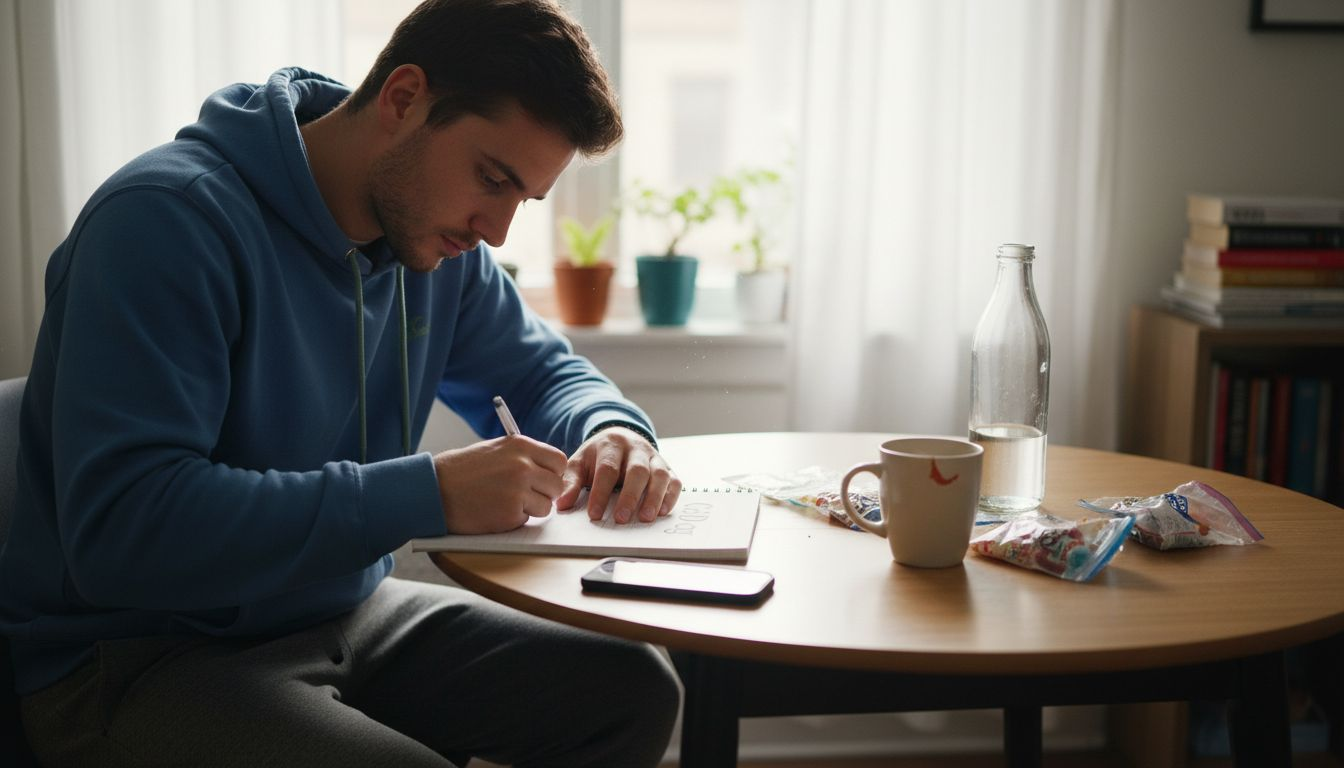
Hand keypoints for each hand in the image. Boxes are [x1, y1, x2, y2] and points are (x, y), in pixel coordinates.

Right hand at [433, 436, 567, 533]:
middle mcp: (523, 466)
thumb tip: (549, 470)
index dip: (552, 473)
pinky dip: (514, 519)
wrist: (434, 488)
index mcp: (520, 445)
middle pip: (556, 486)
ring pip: (546, 506)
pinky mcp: (509, 513)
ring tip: (507, 502)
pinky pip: (527, 519)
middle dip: (545, 493)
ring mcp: (517, 490)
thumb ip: (523, 456)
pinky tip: (495, 510)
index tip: (543, 479)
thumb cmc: (463, 470)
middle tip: (527, 495)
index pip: (558, 461)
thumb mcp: (496, 450)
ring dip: (531, 508)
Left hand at [555, 427, 681, 523]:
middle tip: (622, 519)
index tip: (595, 515)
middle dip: (630, 496)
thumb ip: (570, 482)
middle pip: (637, 470)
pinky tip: (662, 511)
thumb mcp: (579, 463)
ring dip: (654, 497)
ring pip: (659, 474)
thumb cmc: (597, 457)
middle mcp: (635, 448)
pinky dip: (670, 496)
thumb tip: (561, 505)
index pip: (607, 469)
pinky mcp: (667, 467)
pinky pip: (674, 480)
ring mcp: (653, 457)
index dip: (601, 493)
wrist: (618, 438)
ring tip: (645, 518)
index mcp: (610, 445)